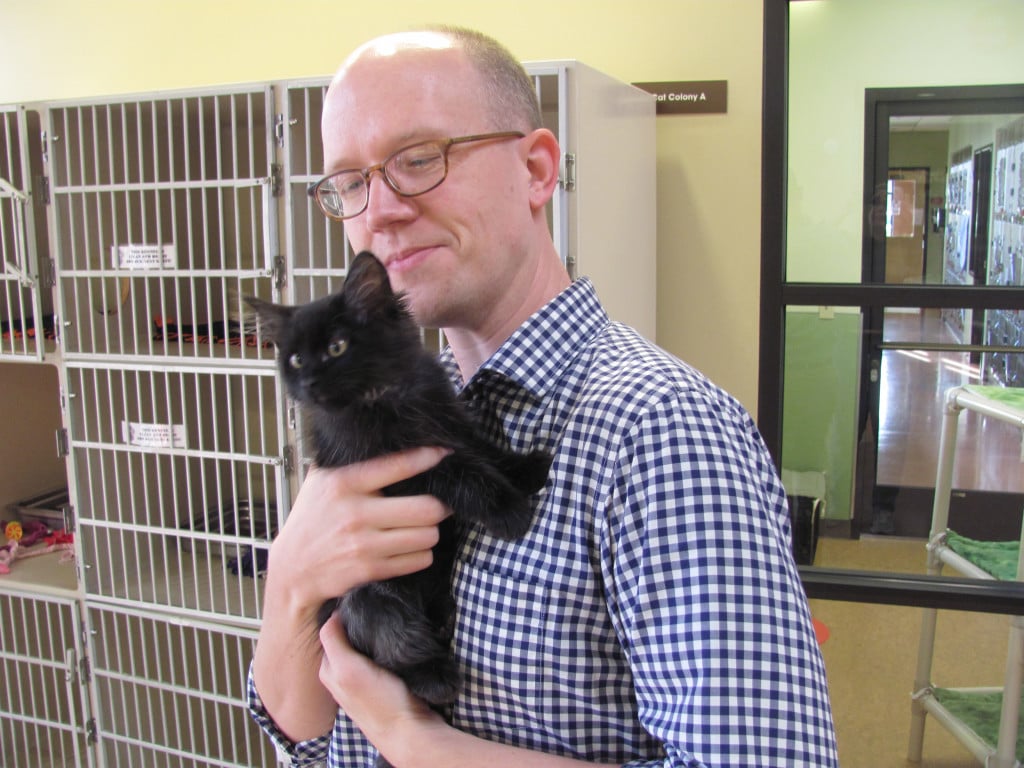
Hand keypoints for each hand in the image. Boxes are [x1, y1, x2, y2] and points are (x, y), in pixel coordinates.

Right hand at [268, 446, 452, 622]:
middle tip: (439, 504)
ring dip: (430, 532)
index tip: (444, 453)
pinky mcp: (370, 569)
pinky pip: (418, 560)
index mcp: (344, 482)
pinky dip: (421, 554)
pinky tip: (409, 548)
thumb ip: (348, 460)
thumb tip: (382, 436)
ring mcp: (363, 543)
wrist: (293, 569)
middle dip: (439, 507)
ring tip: (420, 527)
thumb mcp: (320, 481)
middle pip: (426, 508)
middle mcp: (355, 512)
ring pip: (427, 535)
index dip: (427, 457)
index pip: (397, 465)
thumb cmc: (311, 519)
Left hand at [319, 613, 443, 764]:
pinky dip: (382, 644)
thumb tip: (333, 613)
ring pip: (362, 643)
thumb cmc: (381, 702)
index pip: (330, 629)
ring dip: (370, 632)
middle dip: (356, 622)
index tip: (358, 600)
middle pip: (346, 635)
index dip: (342, 614)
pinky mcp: (381, 679)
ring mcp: (361, 676)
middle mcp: (341, 672)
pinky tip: (390, 639)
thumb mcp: (349, 669)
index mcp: (329, 669)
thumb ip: (334, 642)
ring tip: (383, 620)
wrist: (410, 729)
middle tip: (372, 607)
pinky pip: (377, 653)